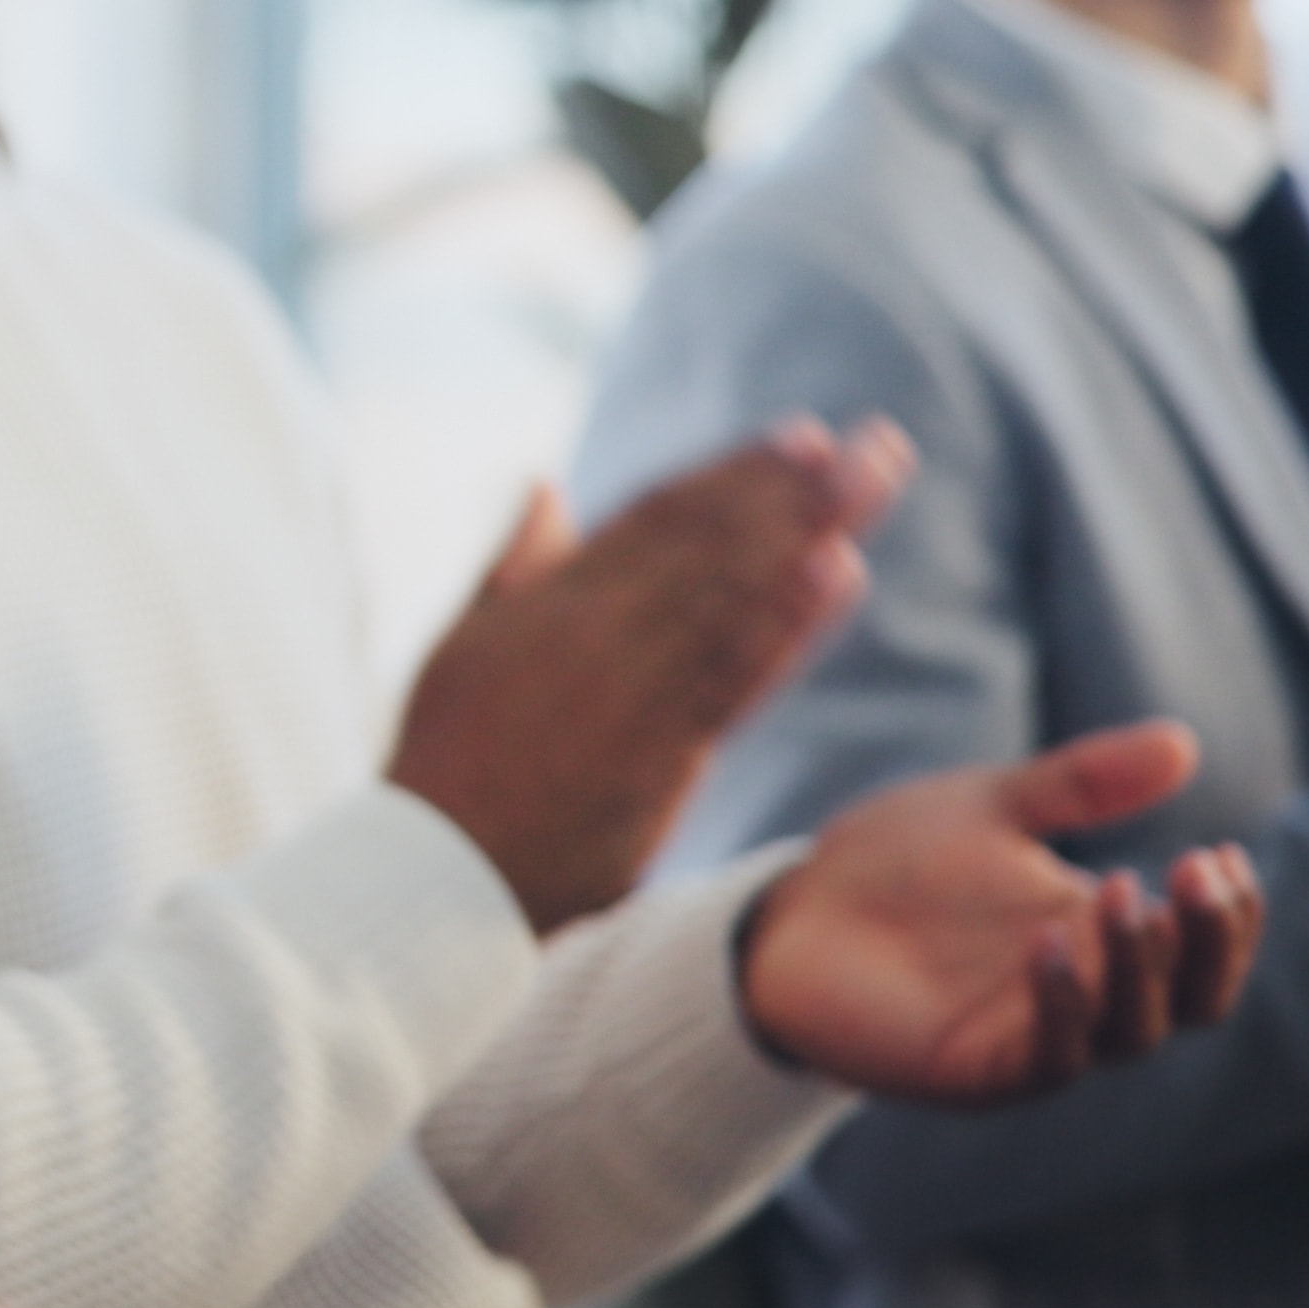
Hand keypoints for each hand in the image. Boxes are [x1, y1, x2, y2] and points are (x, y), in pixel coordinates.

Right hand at [387, 419, 910, 932]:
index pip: (658, 521)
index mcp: (549, 604)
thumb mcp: (461, 644)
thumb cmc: (443, 761)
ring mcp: (627, 693)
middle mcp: (594, 634)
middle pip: (711, 546)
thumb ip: (515, 565)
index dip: (733, 475)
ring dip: (810, 532)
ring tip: (874, 481)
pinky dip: (789, 621)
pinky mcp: (656, 756)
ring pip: (731, 594)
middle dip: (796, 491)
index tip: (801, 436)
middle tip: (873, 445)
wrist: (434, 870)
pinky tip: (839, 572)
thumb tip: (548, 485)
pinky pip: (732, 676)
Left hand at [738, 719, 1265, 1106]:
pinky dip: (1060, 1003)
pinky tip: (1048, 944)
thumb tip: (1182, 742)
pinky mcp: (979, 1069)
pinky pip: (1048, 1054)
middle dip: (1209, 942)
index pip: (1201, 949)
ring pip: (1131, 1031)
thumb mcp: (991, 806)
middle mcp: (1087, 995)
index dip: (1229, 915)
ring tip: (1126, 890)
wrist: (790, 910)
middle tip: (1198, 873)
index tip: (1221, 854)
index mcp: (1101, 937)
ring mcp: (1036, 1037)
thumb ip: (1081, 782)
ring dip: (1138, 965)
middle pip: (1191, 998)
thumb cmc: (893, 862)